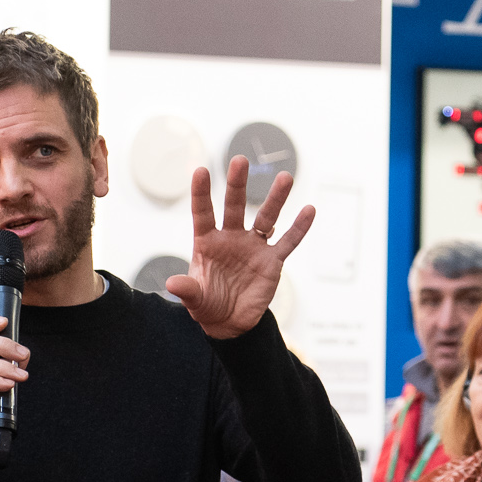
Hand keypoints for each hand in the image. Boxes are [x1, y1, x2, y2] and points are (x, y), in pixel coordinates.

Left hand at [166, 156, 314, 339]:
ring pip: (266, 217)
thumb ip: (187, 289)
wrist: (230, 321)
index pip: (203, 213)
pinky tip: (309, 210)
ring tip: (285, 177)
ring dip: (276, 198)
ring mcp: (253, 247)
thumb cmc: (207, 304)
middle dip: (237, 184)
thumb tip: (172, 284)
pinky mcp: (272, 261)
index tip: (201, 171)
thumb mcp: (195, 298)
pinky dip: (299, 228)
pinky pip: (288, 242)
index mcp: (208, 242)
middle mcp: (231, 238)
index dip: (201, 193)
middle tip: (239, 160)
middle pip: (235, 206)